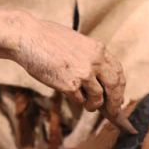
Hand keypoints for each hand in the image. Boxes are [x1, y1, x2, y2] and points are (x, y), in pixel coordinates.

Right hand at [10, 13, 125, 116]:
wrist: (27, 37)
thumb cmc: (48, 38)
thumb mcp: (77, 42)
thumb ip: (90, 56)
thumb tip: (99, 77)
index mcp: (98, 49)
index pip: (118, 70)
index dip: (120, 86)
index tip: (118, 95)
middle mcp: (94, 61)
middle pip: (115, 86)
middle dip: (115, 102)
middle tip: (113, 111)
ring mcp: (83, 73)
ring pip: (98, 98)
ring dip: (94, 105)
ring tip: (88, 105)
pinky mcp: (69, 85)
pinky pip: (79, 100)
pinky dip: (78, 101)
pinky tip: (72, 96)